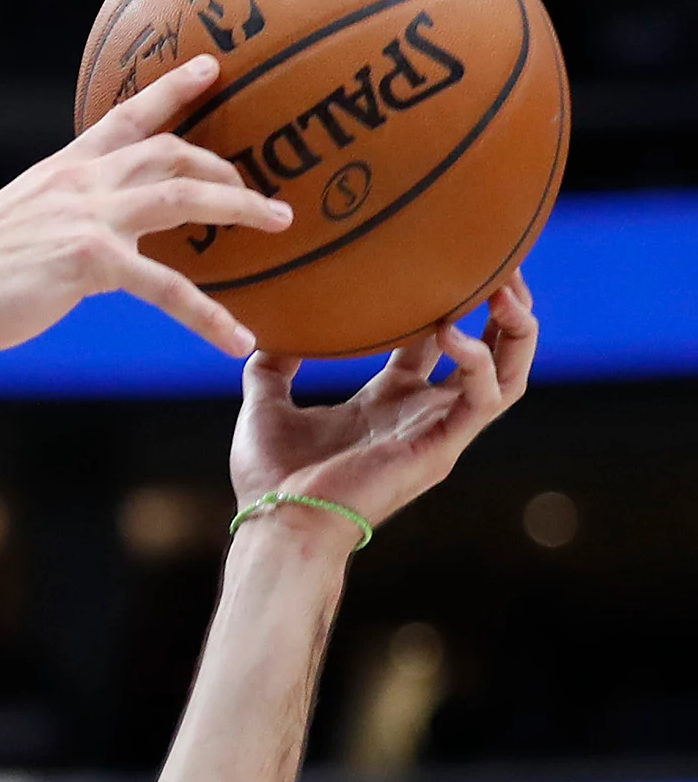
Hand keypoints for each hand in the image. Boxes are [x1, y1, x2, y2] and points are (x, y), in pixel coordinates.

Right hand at [0, 55, 292, 358]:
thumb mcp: (13, 225)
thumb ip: (53, 222)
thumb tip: (67, 243)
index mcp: (63, 170)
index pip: (126, 116)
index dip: (173, 89)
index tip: (211, 67)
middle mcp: (83, 182)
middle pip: (172, 149)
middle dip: (223, 160)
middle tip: (256, 184)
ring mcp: (91, 217)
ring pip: (187, 195)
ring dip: (242, 205)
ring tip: (281, 222)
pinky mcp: (93, 262)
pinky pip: (170, 289)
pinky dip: (209, 315)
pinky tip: (236, 340)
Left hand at [230, 272, 535, 537]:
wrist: (279, 522)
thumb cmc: (272, 478)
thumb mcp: (266, 406)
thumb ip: (271, 367)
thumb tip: (265, 331)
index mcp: (387, 401)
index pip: (437, 341)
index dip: (452, 301)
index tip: (451, 260)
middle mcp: (421, 412)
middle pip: (491, 350)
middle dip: (503, 305)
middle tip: (500, 262)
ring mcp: (438, 430)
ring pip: (511, 373)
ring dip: (516, 330)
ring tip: (505, 289)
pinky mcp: (442, 447)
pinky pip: (486, 398)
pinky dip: (478, 361)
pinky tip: (452, 332)